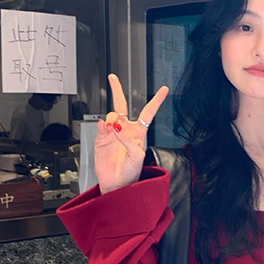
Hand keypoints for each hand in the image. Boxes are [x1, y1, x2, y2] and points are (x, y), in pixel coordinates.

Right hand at [94, 74, 168, 194]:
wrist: (116, 184)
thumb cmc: (131, 173)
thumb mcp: (136, 156)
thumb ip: (128, 140)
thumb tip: (116, 127)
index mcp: (139, 133)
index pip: (148, 113)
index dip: (156, 101)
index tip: (164, 89)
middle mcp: (126, 130)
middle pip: (122, 106)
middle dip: (117, 91)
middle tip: (113, 78)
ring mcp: (112, 133)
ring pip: (110, 116)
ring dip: (110, 119)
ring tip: (111, 130)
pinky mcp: (101, 139)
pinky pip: (99, 126)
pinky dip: (100, 125)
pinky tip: (103, 128)